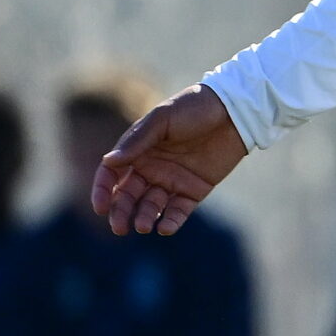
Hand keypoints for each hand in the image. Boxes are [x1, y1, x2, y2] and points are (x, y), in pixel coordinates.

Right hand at [93, 84, 247, 236]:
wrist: (235, 110)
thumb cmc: (194, 107)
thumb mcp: (162, 119)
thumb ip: (137, 141)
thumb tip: (108, 161)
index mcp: (137, 151)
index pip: (111, 175)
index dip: (102, 191)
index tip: (100, 207)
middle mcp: (151, 168)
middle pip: (128, 196)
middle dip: (121, 213)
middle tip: (119, 228)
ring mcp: (172, 180)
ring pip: (151, 206)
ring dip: (144, 218)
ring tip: (143, 227)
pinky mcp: (194, 189)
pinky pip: (178, 211)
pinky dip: (171, 221)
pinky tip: (165, 228)